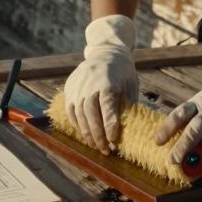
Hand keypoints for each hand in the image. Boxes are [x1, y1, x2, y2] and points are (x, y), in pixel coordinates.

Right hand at [62, 15, 139, 153]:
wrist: (105, 51)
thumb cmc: (123, 71)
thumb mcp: (131, 85)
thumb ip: (129, 105)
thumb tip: (130, 131)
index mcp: (107, 81)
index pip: (107, 106)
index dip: (109, 125)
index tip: (114, 141)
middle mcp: (90, 83)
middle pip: (90, 113)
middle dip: (97, 134)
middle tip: (105, 150)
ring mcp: (77, 85)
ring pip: (78, 113)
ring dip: (86, 132)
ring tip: (95, 146)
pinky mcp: (70, 87)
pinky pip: (71, 109)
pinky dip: (77, 123)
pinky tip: (85, 133)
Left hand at [154, 61, 201, 167]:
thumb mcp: (200, 104)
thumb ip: (188, 121)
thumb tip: (168, 144)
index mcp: (198, 103)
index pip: (180, 114)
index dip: (167, 128)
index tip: (158, 142)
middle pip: (195, 128)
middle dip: (184, 146)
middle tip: (173, 159)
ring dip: (198, 157)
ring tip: (188, 167)